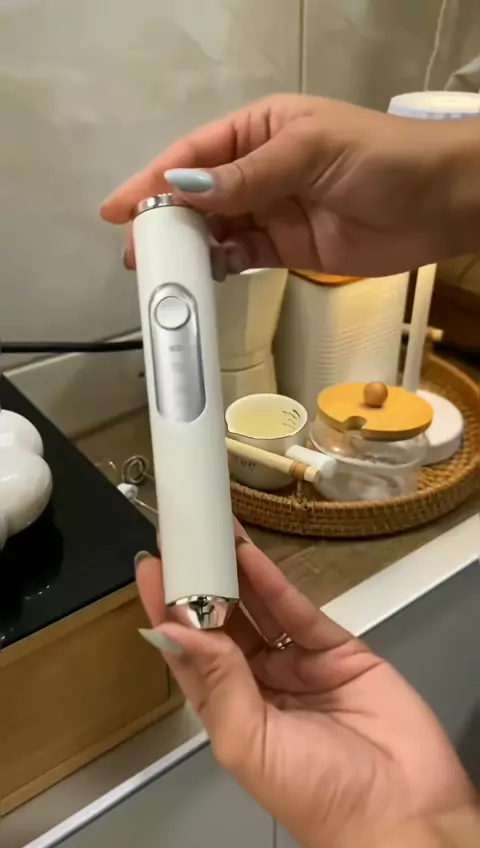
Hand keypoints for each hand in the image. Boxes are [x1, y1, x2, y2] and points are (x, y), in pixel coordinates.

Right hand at [101, 93, 478, 277]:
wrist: (438, 204)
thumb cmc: (379, 159)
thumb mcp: (308, 152)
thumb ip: (247, 177)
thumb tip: (183, 191)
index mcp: (260, 130)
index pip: (196, 155)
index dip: (153, 181)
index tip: (120, 210)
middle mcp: (259, 169)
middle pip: (199, 196)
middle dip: (165, 221)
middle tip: (137, 254)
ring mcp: (273, 211)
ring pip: (217, 229)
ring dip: (189, 248)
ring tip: (161, 272)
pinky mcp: (287, 248)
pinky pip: (242, 255)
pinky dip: (220, 265)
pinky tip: (203, 274)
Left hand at [136, 523, 474, 847]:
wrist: (402, 808)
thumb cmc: (313, 790)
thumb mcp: (248, 741)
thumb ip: (216, 680)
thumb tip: (175, 629)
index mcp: (229, 711)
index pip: (190, 653)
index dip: (170, 612)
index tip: (153, 569)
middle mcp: (258, 683)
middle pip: (224, 625)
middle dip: (203, 584)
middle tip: (183, 539)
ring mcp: (297, 663)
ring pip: (260, 610)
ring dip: (236, 573)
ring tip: (214, 532)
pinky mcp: (336, 648)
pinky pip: (298, 611)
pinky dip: (274, 583)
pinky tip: (251, 557)